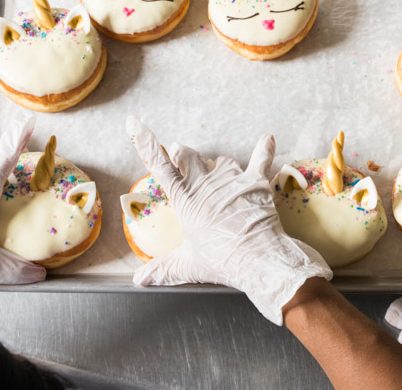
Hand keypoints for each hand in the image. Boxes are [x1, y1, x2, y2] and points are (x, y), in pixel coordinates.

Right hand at [127, 116, 330, 323]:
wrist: (257, 259)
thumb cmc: (221, 261)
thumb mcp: (187, 266)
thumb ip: (162, 270)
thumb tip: (140, 280)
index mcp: (184, 199)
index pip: (158, 164)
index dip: (145, 141)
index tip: (134, 122)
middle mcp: (205, 183)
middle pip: (188, 154)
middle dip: (182, 153)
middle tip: (181, 155)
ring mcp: (231, 179)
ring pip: (220, 160)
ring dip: (217, 166)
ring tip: (220, 178)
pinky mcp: (255, 181)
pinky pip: (260, 158)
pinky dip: (263, 149)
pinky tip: (267, 139)